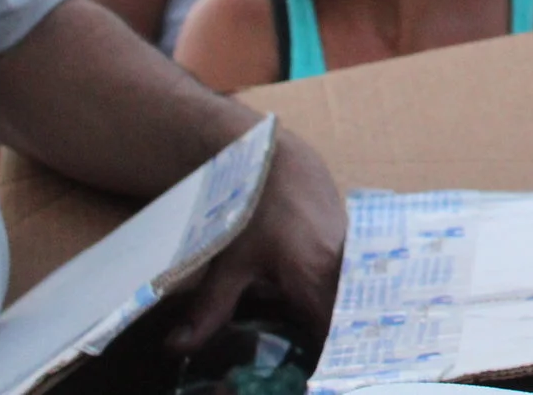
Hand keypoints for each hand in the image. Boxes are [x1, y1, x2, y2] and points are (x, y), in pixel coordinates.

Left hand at [161, 127, 343, 355]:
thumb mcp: (228, 262)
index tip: (314, 376)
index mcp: (316, 275)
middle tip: (320, 364)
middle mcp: (346, 267)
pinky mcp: (354, 247)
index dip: (326, 359)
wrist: (279, 160)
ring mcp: (355, 255)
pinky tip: (328, 312)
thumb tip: (176, 349)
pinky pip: (356, 285)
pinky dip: (345, 302)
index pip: (333, 334)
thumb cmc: (252, 209)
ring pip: (356, 302)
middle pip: (351, 321)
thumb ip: (208, 310)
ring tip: (326, 343)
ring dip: (342, 323)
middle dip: (338, 346)